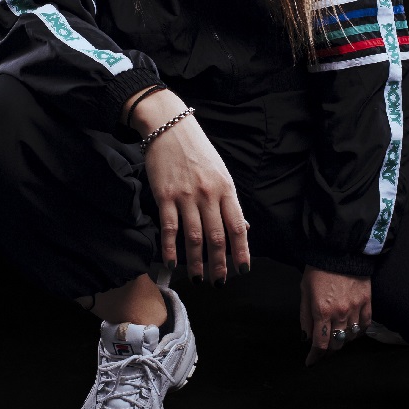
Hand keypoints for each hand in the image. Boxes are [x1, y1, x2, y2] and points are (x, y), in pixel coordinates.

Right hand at [132, 90, 250, 284]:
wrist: (168, 126)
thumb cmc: (197, 150)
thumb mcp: (220, 172)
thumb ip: (229, 201)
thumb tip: (243, 229)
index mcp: (226, 188)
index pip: (237, 226)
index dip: (241, 251)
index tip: (243, 269)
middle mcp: (208, 194)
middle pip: (216, 237)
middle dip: (219, 264)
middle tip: (219, 282)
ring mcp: (186, 196)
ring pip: (194, 237)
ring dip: (196, 263)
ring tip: (198, 279)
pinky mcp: (165, 195)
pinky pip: (169, 228)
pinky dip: (170, 249)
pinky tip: (171, 264)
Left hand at [299, 265, 371, 365]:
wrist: (340, 250)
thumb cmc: (318, 269)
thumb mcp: (304, 292)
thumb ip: (305, 317)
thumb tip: (307, 337)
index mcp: (321, 310)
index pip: (320, 344)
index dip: (315, 357)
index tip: (311, 362)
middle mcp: (340, 313)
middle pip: (337, 344)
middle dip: (328, 351)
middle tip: (323, 350)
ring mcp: (356, 308)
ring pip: (351, 337)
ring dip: (343, 341)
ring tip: (336, 338)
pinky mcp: (367, 302)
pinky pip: (365, 325)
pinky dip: (359, 332)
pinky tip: (352, 331)